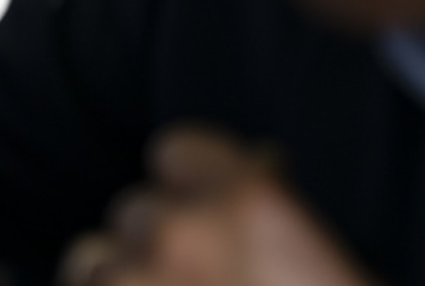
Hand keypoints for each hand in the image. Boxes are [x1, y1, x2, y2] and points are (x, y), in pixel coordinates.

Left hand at [61, 128, 371, 285]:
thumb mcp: (329, 267)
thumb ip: (270, 220)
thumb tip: (255, 167)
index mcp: (253, 205)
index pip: (178, 151)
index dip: (194, 186)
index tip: (208, 211)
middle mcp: (183, 235)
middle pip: (137, 209)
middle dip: (164, 244)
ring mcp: (134, 285)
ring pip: (95, 258)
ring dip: (126, 283)